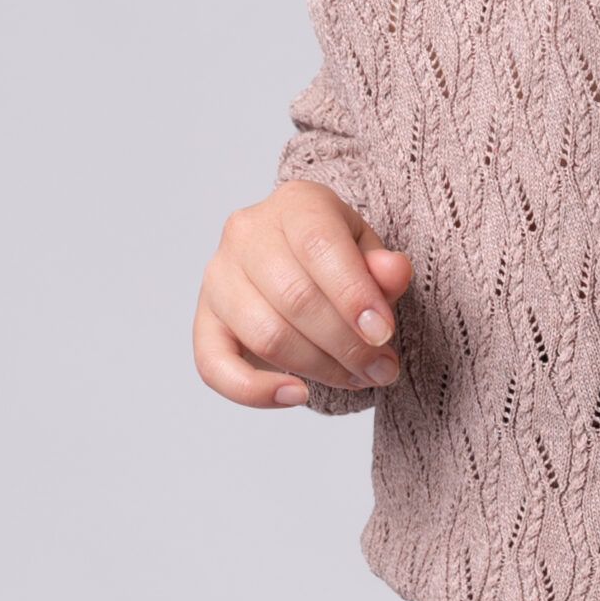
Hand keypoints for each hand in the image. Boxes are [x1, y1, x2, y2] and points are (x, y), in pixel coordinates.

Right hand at [193, 180, 413, 405]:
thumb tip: (395, 273)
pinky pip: (215, 366)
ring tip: (357, 379)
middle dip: (347, 345)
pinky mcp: (205, 321)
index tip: (383, 335)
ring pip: (266, 335)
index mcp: (294, 205)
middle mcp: (246, 234)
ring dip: (319, 369)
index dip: (354, 296)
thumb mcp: (369, 250)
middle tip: (382, 370)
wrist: (296, 257)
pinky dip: (255, 391)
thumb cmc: (337, 255)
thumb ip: (383, 265)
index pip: (319, 247)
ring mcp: (218, 277)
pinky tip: (297, 395)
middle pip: (295, 298)